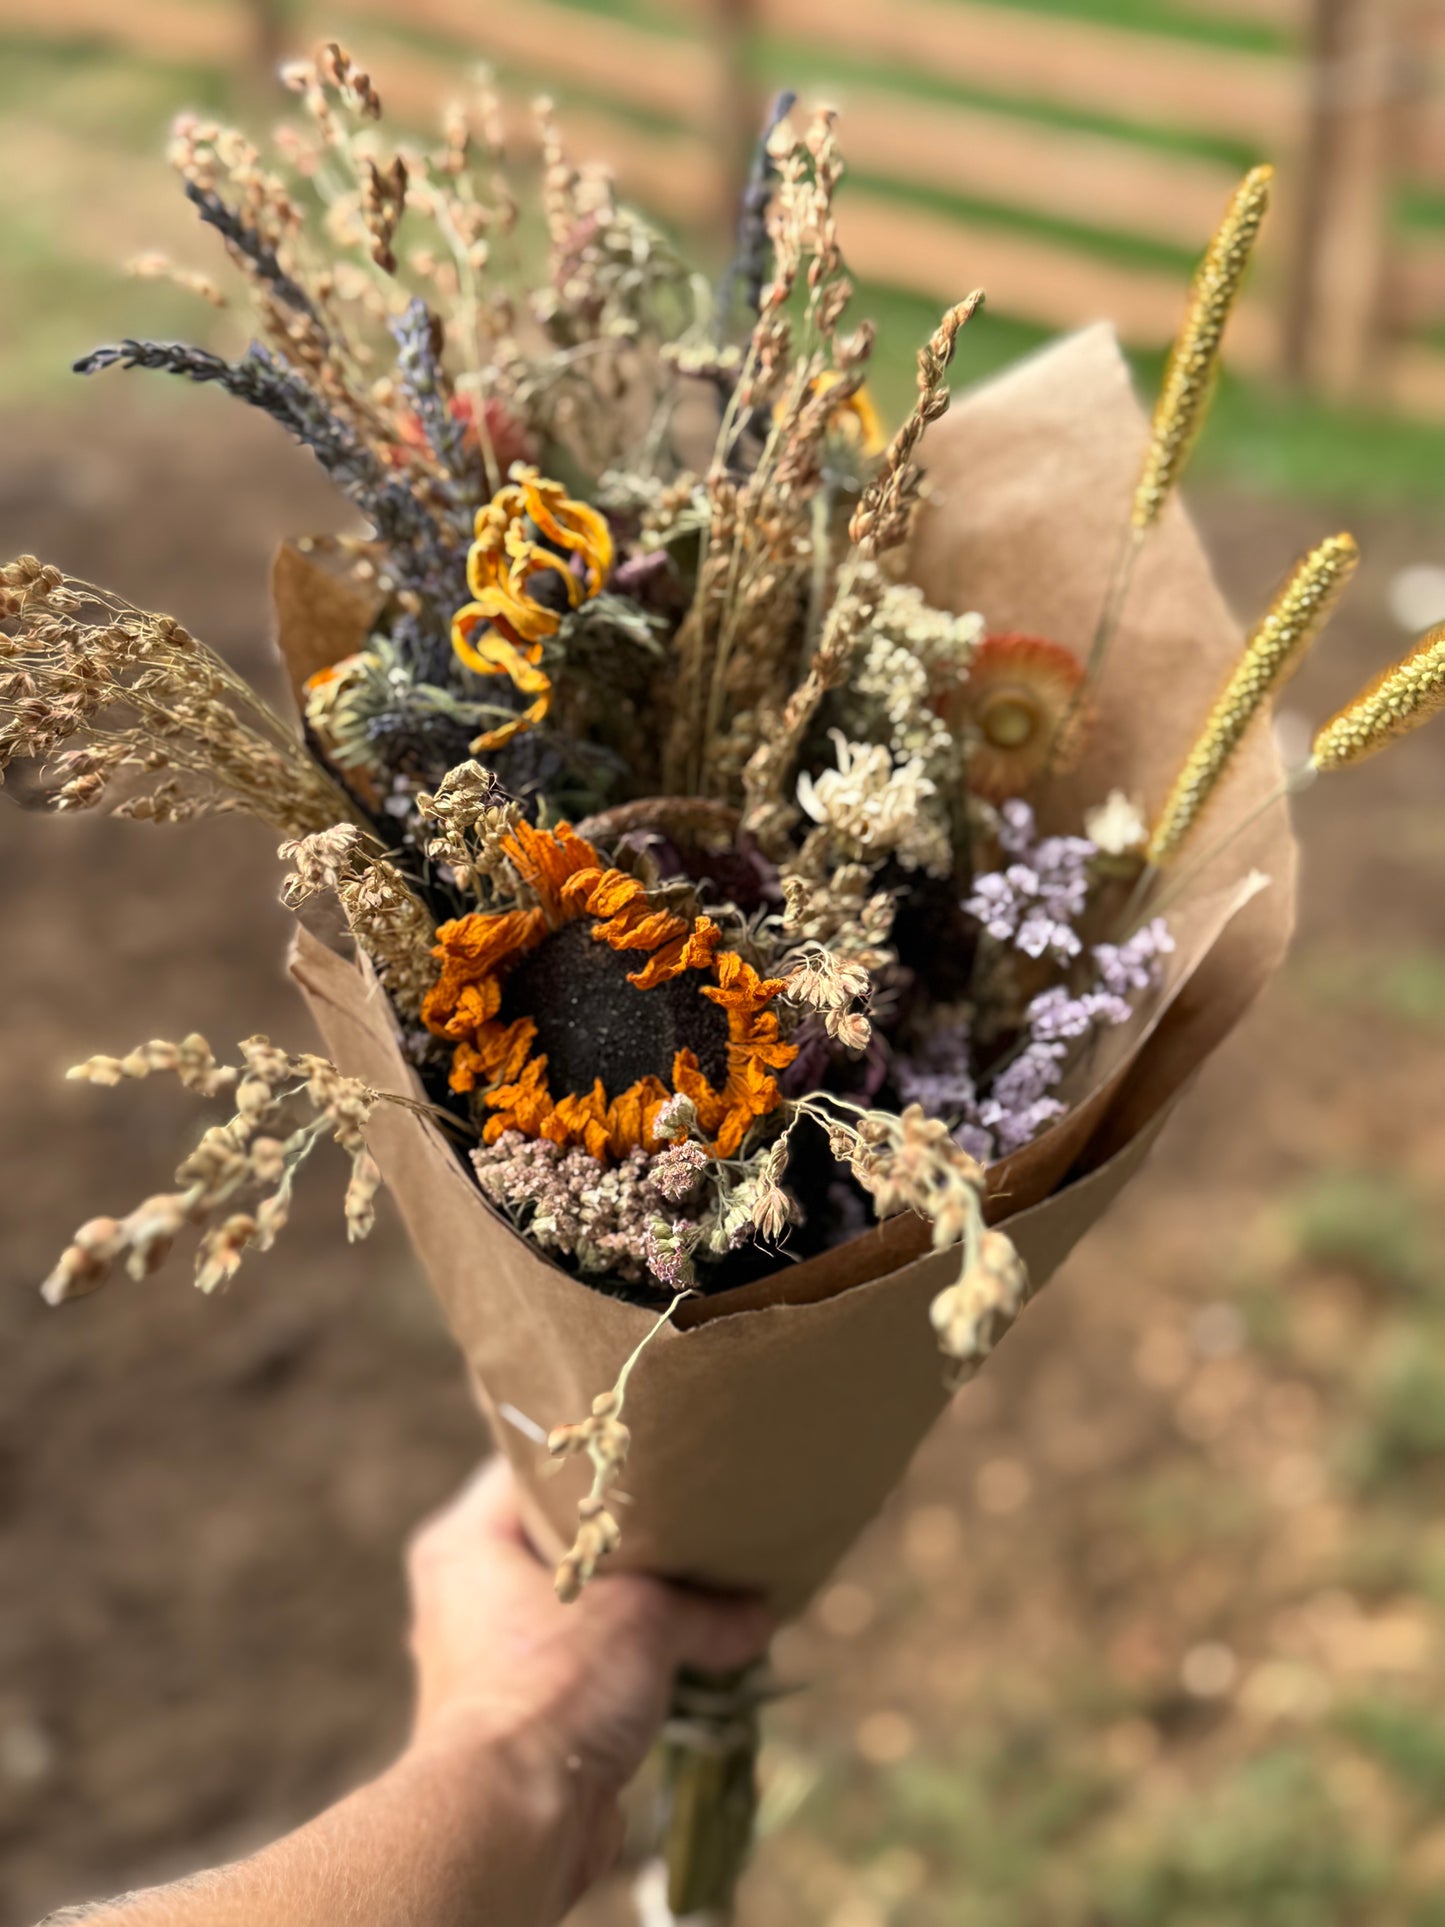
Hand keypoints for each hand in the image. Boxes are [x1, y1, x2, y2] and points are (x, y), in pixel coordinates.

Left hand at [404, 1457, 770, 1901]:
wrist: (516, 1821)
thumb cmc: (559, 1686)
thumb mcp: (646, 1619)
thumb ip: (706, 1606)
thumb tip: (762, 1612)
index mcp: (463, 1543)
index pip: (531, 1468)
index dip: (597, 1461)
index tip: (658, 1456)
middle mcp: (462, 1595)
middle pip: (556, 1542)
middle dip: (626, 1545)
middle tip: (689, 1524)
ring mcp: (485, 1660)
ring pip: (572, 1611)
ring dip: (630, 1613)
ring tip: (698, 1594)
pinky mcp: (514, 1719)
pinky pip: (578, 1668)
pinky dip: (622, 1666)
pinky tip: (678, 1659)